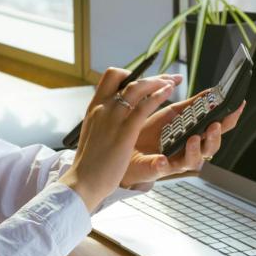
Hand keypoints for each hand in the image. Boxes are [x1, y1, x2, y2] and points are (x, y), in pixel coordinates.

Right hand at [59, 69, 175, 211]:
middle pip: (126, 78)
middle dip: (150, 76)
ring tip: (172, 83)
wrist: (83, 181)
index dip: (129, 75)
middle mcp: (102, 108)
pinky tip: (169, 93)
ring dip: (158, 82)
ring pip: (137, 88)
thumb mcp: (93, 133)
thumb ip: (102, 120)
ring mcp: (113, 118)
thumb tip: (112, 116)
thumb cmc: (89, 162)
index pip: (110, 78)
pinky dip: (159, 96)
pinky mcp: (125, 131)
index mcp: (94, 107)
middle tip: (166, 78)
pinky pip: (144, 106)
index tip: (143, 80)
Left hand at [122, 90, 245, 184]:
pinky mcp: (158, 168)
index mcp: (197, 135)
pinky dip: (164, 165)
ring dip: (195, 150)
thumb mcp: (174, 114)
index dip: (230, 118)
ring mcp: (176, 161)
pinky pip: (163, 169)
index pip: (219, 128)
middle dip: (214, 136)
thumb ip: (193, 105)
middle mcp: (191, 150)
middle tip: (214, 125)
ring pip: (193, 161)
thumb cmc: (154, 131)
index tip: (238, 104)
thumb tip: (212, 92)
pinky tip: (162, 159)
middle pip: (211, 147)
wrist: (129, 145)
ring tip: (193, 138)